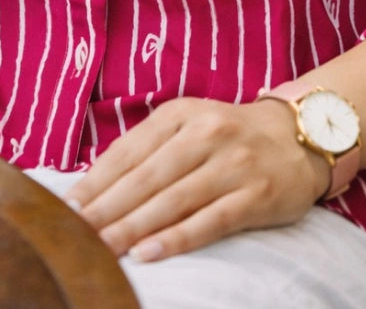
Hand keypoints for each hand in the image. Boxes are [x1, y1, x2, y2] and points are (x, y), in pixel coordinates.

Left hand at [64, 97, 328, 262]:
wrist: (297, 137)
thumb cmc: (228, 136)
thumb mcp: (187, 126)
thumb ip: (148, 149)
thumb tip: (94, 185)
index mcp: (180, 114)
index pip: (129, 150)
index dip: (96, 181)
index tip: (67, 208)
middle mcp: (206, 133)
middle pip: (147, 176)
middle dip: (107, 209)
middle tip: (75, 235)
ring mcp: (232, 164)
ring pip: (173, 199)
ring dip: (133, 227)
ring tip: (102, 248)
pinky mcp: (255, 195)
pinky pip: (210, 220)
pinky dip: (177, 238)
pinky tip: (148, 252)